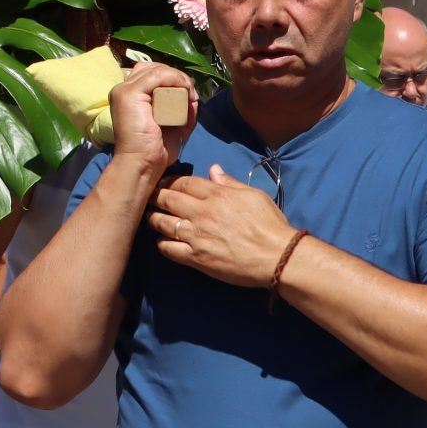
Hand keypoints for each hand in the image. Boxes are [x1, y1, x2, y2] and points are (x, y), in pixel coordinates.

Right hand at [108, 63, 198, 177]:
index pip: (151, 73)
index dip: (172, 78)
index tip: (190, 94)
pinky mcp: (129, 94)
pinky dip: (175, 79)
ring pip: (156, 70)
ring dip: (178, 77)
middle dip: (176, 76)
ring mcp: (124, 90)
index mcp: (130, 96)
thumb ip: (184, 110)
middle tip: (191, 93)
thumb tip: (193, 97)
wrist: (143, 165)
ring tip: (190, 93)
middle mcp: (123, 89)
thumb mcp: (175, 124)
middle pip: (153, 68)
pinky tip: (185, 91)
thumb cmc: (156, 150)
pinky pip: (157, 76)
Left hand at [151, 164, 301, 289]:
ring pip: (163, 223)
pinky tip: (162, 242)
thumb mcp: (254, 195)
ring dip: (154, 218)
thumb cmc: (270, 224)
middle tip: (149, 197)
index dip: (170, 181)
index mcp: (217, 195)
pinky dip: (162, 245)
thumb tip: (213, 169)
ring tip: (151, 217)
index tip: (164, 183)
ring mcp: (197, 236)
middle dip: (155, 196)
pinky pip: (169, 249)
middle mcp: (203, 213)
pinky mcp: (196, 258)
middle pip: (168, 199)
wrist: (277, 257)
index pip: (184, 182)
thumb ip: (230, 182)